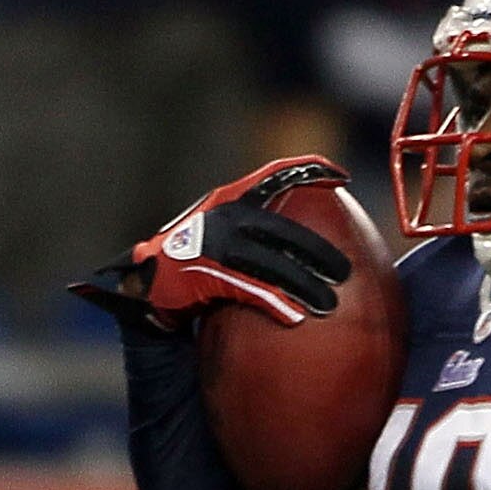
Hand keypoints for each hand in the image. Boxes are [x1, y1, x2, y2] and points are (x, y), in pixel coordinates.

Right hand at [70, 156, 352, 330]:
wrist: (145, 291)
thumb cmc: (195, 273)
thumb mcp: (229, 249)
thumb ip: (262, 246)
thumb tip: (315, 258)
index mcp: (228, 202)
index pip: (270, 177)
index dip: (305, 170)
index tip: (341, 175)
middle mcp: (219, 215)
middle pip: (277, 226)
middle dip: (314, 247)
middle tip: (345, 271)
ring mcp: (207, 242)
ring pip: (266, 261)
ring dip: (301, 282)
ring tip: (330, 303)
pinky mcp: (197, 273)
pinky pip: (245, 288)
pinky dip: (273, 303)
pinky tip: (295, 319)